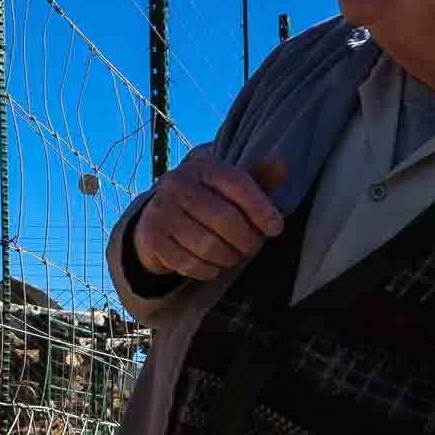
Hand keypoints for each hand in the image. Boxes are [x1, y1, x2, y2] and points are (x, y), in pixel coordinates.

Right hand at [130, 149, 288, 281]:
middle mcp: (177, 184)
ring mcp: (161, 211)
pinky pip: (188, 263)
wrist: (159, 218)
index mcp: (202, 167)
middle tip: (253, 248)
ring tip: (234, 256)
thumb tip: (282, 164)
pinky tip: (214, 266)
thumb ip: (259, 179)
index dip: (261, 209)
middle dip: (247, 239)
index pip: (238, 184)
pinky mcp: (152, 237)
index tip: (276, 229)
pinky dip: (208, 270)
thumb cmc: (209, 201)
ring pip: (207, 244)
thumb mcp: (232, 187)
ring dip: (229, 257)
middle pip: (224, 218)